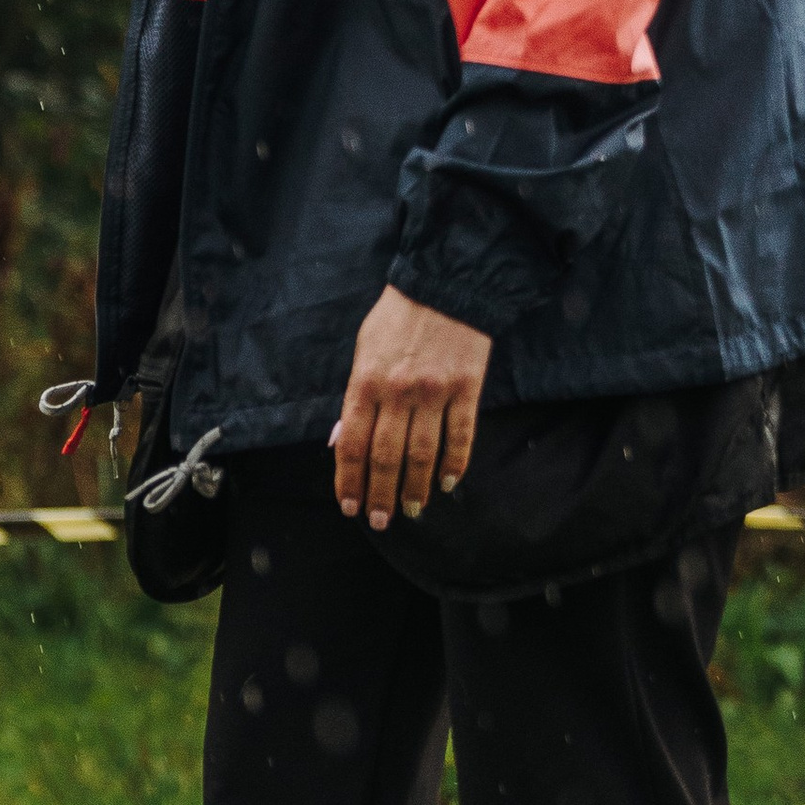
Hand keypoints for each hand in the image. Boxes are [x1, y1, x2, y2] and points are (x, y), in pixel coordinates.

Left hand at [332, 287, 491, 528]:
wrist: (446, 284)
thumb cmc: (399, 318)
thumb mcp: (363, 350)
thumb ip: (353, 398)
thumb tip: (336, 440)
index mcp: (366, 382)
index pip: (351, 443)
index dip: (348, 480)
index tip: (349, 506)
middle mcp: (398, 391)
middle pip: (385, 457)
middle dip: (379, 495)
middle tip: (379, 520)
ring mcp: (435, 391)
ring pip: (422, 454)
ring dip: (414, 489)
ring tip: (410, 511)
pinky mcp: (467, 387)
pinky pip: (460, 435)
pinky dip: (453, 464)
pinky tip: (445, 484)